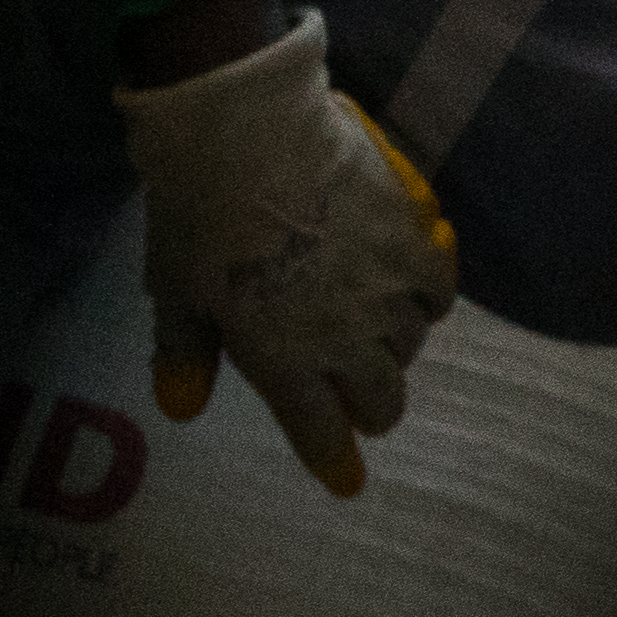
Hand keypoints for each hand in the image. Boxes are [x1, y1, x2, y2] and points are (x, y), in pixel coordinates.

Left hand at [115, 10, 457, 495]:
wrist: (249, 135)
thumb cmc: (198, 219)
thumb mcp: (177, 292)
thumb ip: (186, 353)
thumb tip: (183, 409)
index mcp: (285, 360)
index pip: (321, 432)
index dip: (333, 459)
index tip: (346, 480)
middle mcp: (347, 338)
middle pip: (382, 398)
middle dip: (371, 408)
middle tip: (361, 402)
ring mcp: (388, 291)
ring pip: (411, 346)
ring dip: (393, 348)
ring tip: (374, 331)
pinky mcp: (417, 242)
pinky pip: (440, 292)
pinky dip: (427, 300)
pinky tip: (414, 287)